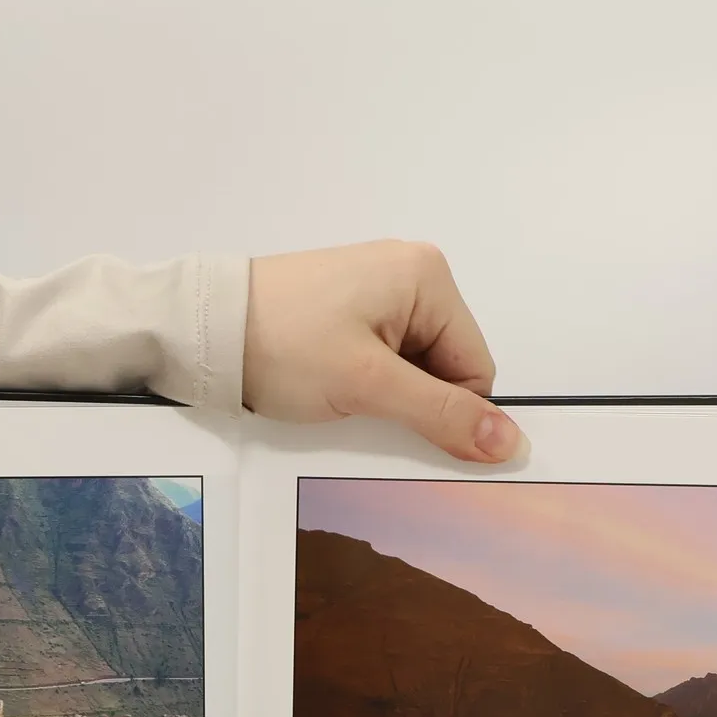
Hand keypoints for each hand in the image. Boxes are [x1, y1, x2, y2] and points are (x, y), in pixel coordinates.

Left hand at [244, 240, 524, 463]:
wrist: (205, 330)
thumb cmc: (283, 345)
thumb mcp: (368, 385)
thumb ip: (441, 415)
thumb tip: (510, 443)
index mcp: (428, 276)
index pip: (475, 366)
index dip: (446, 409)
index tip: (398, 420)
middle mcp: (411, 273)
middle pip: (447, 366)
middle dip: (411, 399)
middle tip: (360, 401)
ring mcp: (378, 289)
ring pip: (414, 367)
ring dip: (386, 393)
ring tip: (339, 388)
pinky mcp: (349, 308)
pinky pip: (383, 358)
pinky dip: (365, 381)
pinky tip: (330, 381)